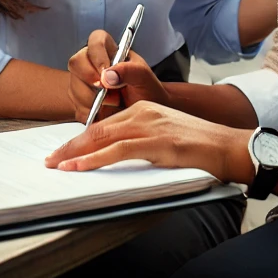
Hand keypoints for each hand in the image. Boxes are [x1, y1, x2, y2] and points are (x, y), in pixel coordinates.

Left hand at [45, 101, 252, 183]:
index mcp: (145, 110)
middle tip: (50, 159)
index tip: (63, 151)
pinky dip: (94, 159)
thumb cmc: (198, 147)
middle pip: (98, 128)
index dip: (81, 138)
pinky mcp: (157, 142)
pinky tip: (79, 167)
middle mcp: (144, 113)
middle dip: (71, 145)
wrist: (226, 146)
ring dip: (75, 153)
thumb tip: (114, 156)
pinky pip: (118, 150)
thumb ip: (141, 142)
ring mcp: (150, 126)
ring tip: (57, 164)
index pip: (105, 123)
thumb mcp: (164, 139)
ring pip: (103, 137)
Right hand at [67, 30, 168, 123]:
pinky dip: (90, 113)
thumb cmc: (146, 91)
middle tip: (107, 91)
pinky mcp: (79, 103)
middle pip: (76, 62)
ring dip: (92, 99)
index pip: (96, 40)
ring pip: (74, 86)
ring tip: (113, 103)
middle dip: (90, 79)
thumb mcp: (144, 78)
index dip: (97, 54)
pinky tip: (104, 113)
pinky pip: (75, 107)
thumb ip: (129, 71)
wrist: (145, 116)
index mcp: (110, 51)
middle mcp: (93, 64)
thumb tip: (107, 75)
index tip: (105, 71)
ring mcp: (83, 83)